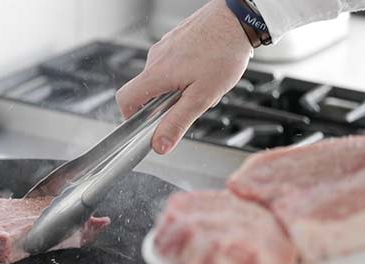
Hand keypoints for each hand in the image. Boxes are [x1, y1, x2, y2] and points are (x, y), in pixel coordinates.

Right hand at [116, 0, 251, 153]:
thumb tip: (159, 145)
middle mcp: (155, 58)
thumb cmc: (224, 51)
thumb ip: (177, 122)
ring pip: (163, 77)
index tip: (146, 124)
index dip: (130, 116)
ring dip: (179, 86)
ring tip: (205, 82)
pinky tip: (207, 68)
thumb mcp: (202, 97)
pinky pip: (173, 62)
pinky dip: (186, 71)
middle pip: (147, 89)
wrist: (239, 17)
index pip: (125, 99)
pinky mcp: (176, 38)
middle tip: (191, 102)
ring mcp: (165, 46)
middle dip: (166, 102)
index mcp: (157, 74)